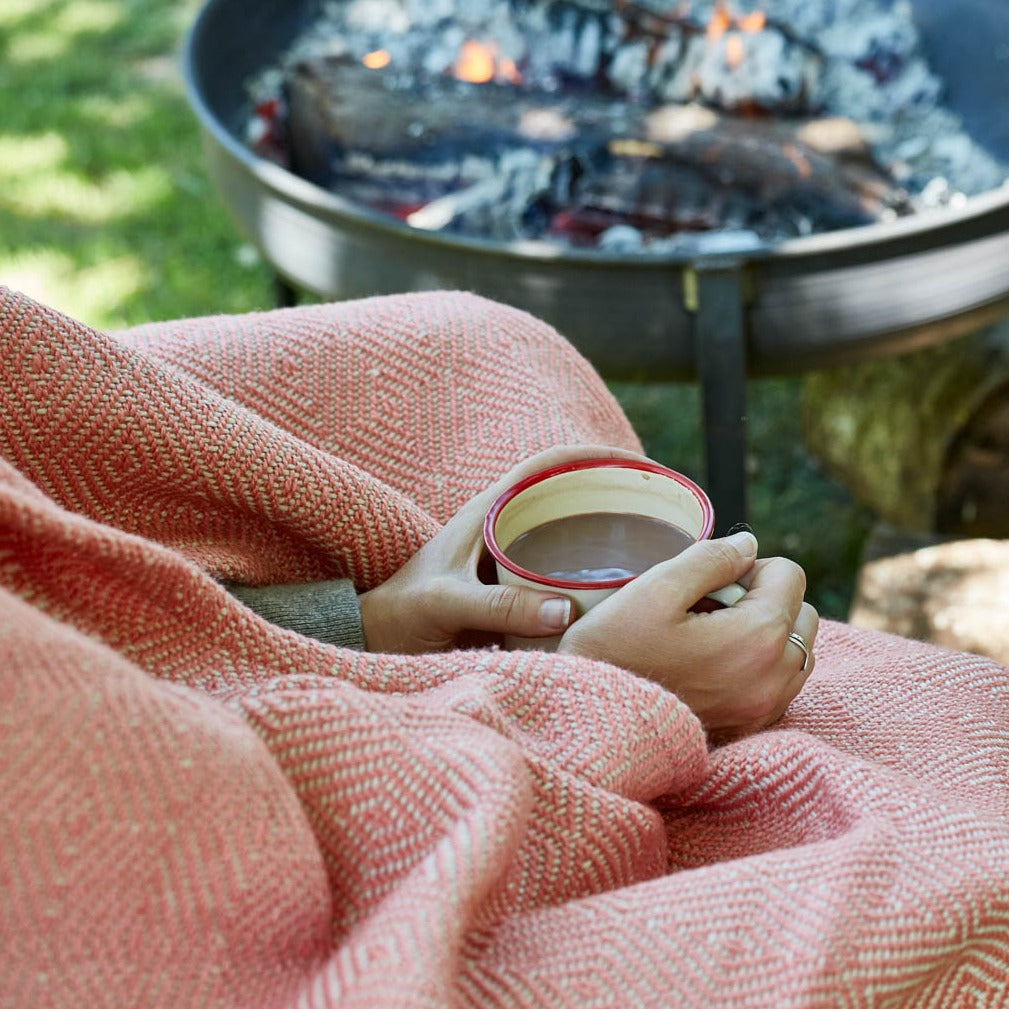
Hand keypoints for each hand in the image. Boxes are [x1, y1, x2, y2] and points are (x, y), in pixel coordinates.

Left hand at [358, 445, 647, 652]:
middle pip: (566, 494)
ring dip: (603, 532)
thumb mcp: (447, 604)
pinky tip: (614, 593)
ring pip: (565, 531)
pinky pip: (557, 567)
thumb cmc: (401, 614)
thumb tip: (567, 610)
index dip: (593, 455)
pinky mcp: (509, 585)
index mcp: (487, 512)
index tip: (638, 463)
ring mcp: (506, 555)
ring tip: (651, 549)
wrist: (375, 638)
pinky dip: (587, 571)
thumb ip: (498, 607)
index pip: (547, 464)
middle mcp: (501, 526)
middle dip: (612, 494)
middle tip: (660, 512)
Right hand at [557, 531, 817, 739]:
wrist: (588, 719)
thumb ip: (712, 558)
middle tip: (707, 608)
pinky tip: (711, 666)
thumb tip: (749, 546)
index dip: (747, 567)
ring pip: (795, 651)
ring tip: (708, 637)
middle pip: (801, 613)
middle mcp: (775, 679)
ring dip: (763, 634)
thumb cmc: (615, 649)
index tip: (708, 583)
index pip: (790, 575)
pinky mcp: (750, 729)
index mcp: (759, 638)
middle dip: (763, 600)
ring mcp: (764, 710)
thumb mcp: (656, 587)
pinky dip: (757, 667)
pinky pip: (779, 684)